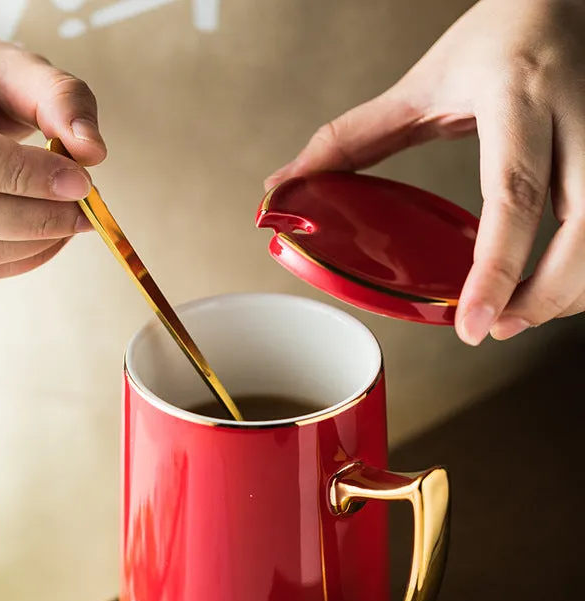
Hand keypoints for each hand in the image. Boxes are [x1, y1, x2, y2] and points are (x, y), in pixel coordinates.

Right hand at [0, 33, 104, 280]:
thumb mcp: (13, 65)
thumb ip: (61, 98)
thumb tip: (92, 152)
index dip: (20, 174)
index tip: (81, 181)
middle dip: (35, 217)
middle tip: (86, 208)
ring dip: (32, 244)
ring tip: (71, 221)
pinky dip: (20, 260)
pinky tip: (49, 237)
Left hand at [266, 0, 584, 344]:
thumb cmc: (500, 33)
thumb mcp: (422, 82)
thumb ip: (351, 137)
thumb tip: (283, 184)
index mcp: (517, 97)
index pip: (512, 194)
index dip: (495, 268)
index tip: (474, 324)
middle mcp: (578, 113)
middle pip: (583, 230)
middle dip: (542, 297)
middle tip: (494, 330)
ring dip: (566, 290)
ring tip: (515, 315)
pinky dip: (582, 266)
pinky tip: (550, 283)